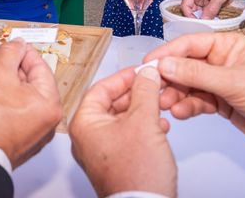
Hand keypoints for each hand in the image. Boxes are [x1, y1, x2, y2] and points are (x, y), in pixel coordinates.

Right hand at [0, 39, 61, 167]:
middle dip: (10, 67)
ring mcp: (32, 135)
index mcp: (49, 104)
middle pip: (31, 83)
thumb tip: (17, 45)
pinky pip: (13, 113)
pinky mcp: (17, 142)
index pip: (40, 67)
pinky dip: (2, 101)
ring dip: (4, 83)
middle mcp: (46, 122)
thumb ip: (9, 54)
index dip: (22, 52)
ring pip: (20, 98)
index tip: (11, 45)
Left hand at [70, 67, 175, 196]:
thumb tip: (147, 74)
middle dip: (136, 94)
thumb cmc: (136, 173)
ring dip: (142, 109)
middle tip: (153, 85)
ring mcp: (100, 152)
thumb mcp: (143, 121)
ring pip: (122, 120)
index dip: (122, 77)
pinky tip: (160, 125)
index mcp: (84, 124)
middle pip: (111, 103)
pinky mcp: (115, 162)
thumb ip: (145, 92)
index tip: (140, 71)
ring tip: (160, 103)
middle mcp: (87, 137)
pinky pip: (127, 135)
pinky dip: (143, 127)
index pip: (100, 89)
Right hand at [145, 32, 244, 159]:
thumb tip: (164, 65)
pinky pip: (196, 101)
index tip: (146, 65)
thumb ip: (197, 74)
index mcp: (226, 45)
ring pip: (187, 85)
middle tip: (151, 90)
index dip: (166, 54)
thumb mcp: (234, 82)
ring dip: (175, 95)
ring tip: (165, 106)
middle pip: (184, 65)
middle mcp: (220, 61)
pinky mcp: (220, 102)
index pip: (188, 44)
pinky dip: (187, 107)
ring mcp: (219, 82)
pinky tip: (180, 113)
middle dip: (168, 78)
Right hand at [180, 0, 235, 18]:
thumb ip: (211, 9)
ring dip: (203, 17)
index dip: (189, 16)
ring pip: (197, 11)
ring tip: (211, 22)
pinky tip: (213, 18)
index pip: (185, 5)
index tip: (197, 23)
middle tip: (205, 25)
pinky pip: (203, 10)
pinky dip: (207, 15)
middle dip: (197, 17)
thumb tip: (204, 20)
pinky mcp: (205, 1)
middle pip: (190, 10)